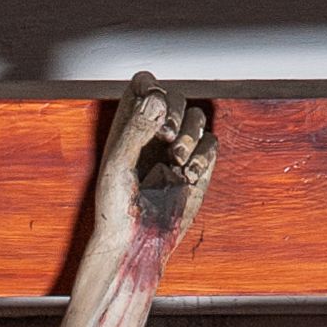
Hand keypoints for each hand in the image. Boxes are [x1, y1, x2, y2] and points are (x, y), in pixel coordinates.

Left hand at [94, 73, 215, 263]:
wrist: (135, 242)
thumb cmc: (116, 208)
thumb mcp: (118, 164)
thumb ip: (136, 129)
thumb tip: (157, 98)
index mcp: (129, 126)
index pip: (144, 85)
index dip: (152, 85)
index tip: (154, 100)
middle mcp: (154, 134)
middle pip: (176, 97)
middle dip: (176, 110)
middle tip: (166, 135)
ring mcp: (177, 150)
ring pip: (197, 117)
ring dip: (191, 133)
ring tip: (177, 159)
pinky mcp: (196, 168)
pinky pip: (211, 145)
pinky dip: (203, 156)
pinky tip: (187, 176)